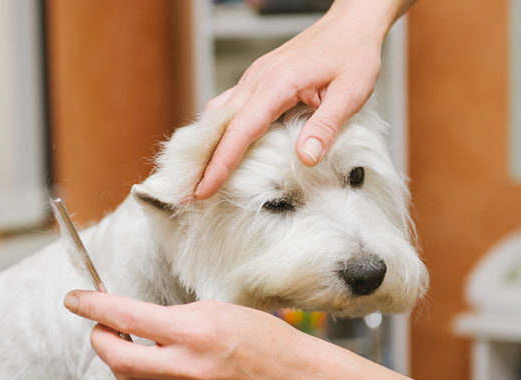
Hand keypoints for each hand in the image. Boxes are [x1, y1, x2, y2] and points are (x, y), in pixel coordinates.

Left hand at [63, 290, 316, 379]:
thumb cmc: (258, 337)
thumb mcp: (213, 311)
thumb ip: (170, 319)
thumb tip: (133, 323)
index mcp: (192, 333)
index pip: (128, 318)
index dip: (94, 306)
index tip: (74, 299)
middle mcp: (186, 369)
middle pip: (118, 360)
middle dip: (101, 341)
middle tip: (102, 329)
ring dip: (122, 363)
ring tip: (133, 347)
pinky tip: (160, 369)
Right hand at [194, 1, 402, 198]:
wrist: (351, 23)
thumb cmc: (354, 54)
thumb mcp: (351, 92)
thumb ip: (326, 126)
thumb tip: (305, 159)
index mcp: (276, 84)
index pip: (240, 131)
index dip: (221, 163)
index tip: (205, 189)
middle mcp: (256, 80)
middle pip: (218, 126)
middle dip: (202, 161)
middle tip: (188, 193)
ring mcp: (253, 79)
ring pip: (217, 115)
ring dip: (206, 146)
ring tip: (199, 177)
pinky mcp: (255, 81)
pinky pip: (227, 107)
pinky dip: (217, 131)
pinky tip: (218, 149)